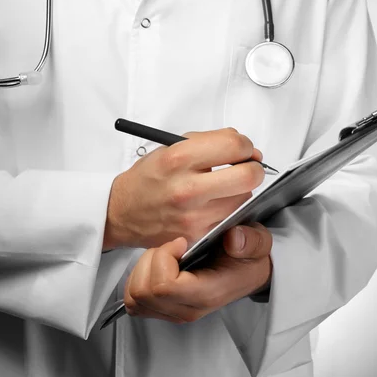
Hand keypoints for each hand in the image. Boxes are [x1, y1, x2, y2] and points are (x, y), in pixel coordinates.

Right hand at [103, 128, 264, 249]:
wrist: (122, 212)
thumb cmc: (149, 177)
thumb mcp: (171, 147)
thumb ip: (210, 142)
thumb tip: (246, 148)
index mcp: (179, 158)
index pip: (235, 146)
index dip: (245, 145)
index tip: (243, 149)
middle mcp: (188, 188)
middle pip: (248, 177)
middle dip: (253, 169)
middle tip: (246, 167)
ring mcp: (194, 216)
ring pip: (243, 199)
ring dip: (240, 191)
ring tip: (222, 187)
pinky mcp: (197, 235)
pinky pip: (230, 218)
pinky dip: (228, 209)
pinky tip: (214, 204)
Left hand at [124, 223, 272, 323]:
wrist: (249, 273)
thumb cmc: (248, 258)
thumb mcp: (258, 243)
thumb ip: (250, 241)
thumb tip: (234, 238)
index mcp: (207, 293)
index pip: (164, 286)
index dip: (164, 258)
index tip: (181, 242)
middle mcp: (188, 309)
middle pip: (143, 292)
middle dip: (151, 261)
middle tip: (172, 247)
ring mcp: (174, 313)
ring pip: (133, 297)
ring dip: (143, 270)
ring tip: (166, 256)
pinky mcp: (163, 310)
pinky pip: (133, 300)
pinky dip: (139, 279)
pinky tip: (159, 266)